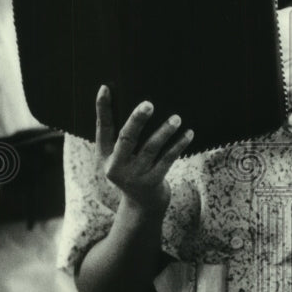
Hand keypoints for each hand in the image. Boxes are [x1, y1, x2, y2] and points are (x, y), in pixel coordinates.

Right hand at [95, 86, 192, 213]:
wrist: (142, 204)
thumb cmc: (132, 169)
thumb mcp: (119, 156)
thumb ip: (121, 135)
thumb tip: (137, 103)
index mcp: (105, 155)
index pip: (102, 128)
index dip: (102, 108)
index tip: (105, 88)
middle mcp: (117, 166)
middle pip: (126, 138)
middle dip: (137, 120)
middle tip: (149, 104)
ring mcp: (135, 175)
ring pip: (151, 149)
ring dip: (165, 132)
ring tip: (176, 118)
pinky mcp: (153, 182)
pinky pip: (168, 159)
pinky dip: (178, 145)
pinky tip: (188, 133)